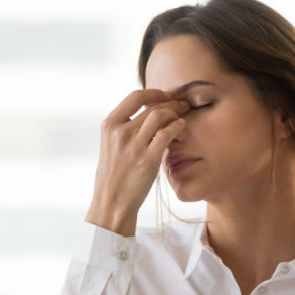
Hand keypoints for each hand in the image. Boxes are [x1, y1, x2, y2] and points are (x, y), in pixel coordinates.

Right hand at [86, 89, 189, 234]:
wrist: (112, 202)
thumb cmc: (114, 176)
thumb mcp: (111, 146)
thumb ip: (124, 129)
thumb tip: (144, 115)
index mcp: (109, 125)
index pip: (134, 97)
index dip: (154, 93)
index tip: (167, 95)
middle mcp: (120, 132)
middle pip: (152, 107)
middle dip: (172, 103)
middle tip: (184, 105)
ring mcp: (133, 145)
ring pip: (160, 117)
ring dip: (176, 114)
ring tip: (184, 117)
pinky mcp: (147, 160)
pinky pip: (167, 134)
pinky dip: (177, 128)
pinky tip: (182, 128)